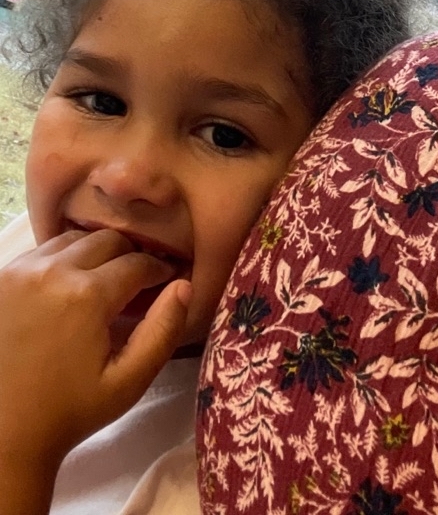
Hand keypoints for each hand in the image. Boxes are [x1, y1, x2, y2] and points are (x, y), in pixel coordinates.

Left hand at [0, 229, 189, 482]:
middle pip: (107, 240)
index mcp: (87, 295)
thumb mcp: (129, 381)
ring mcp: (21, 272)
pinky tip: (70, 287)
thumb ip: (163, 330)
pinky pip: (43, 251)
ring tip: (104, 282)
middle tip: (138, 282)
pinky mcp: (1, 278)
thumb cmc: (70, 411)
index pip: (138, 262)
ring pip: (75, 239)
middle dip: (130, 256)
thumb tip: (184, 284)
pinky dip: (64, 259)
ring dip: (96, 253)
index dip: (159, 270)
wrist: (4, 433)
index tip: (166, 280)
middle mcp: (52, 271)